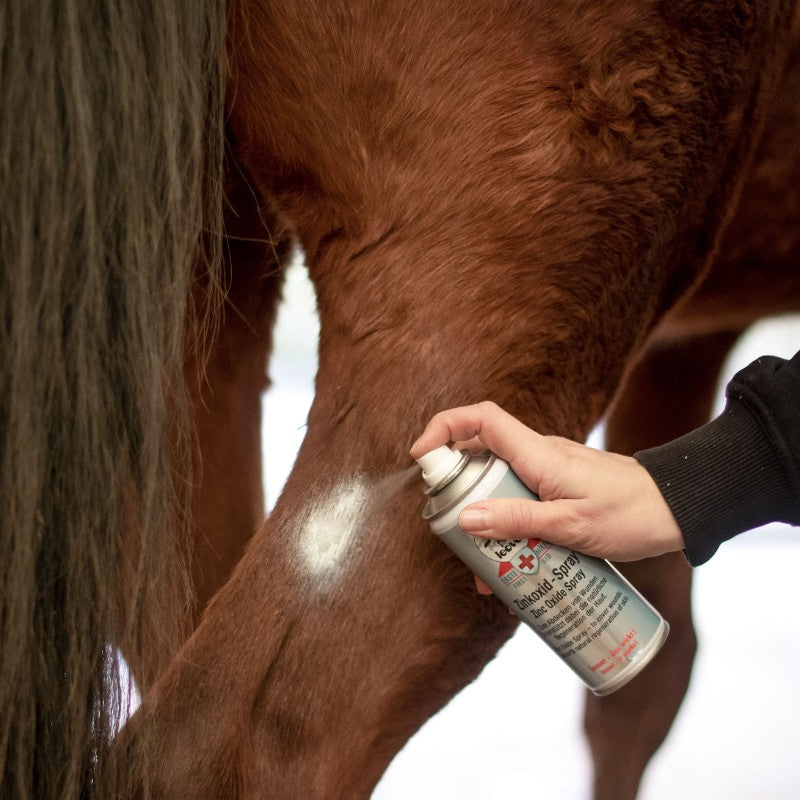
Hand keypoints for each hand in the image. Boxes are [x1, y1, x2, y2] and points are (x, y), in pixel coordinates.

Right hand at [411, 401, 684, 562]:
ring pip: (497, 484)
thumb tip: (464, 520)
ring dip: (482, 518)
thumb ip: (518, 522)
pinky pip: (519, 500)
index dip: (444, 427)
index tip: (420, 456)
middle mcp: (537, 455)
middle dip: (456, 490)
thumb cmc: (631, 514)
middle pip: (479, 456)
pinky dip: (506, 526)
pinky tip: (511, 568)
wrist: (678, 509)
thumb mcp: (571, 526)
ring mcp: (547, 472)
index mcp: (537, 453)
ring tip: (483, 567)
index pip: (480, 419)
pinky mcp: (557, 490)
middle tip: (450, 530)